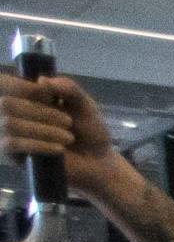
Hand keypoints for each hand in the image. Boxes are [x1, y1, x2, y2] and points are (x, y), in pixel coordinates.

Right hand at [1, 70, 122, 189]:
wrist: (97, 161)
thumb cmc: (88, 129)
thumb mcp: (84, 104)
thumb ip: (68, 88)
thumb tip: (41, 80)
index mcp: (24, 95)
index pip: (3, 83)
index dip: (22, 86)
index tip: (49, 95)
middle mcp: (10, 112)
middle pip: (6, 103)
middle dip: (40, 111)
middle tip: (68, 122)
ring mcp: (8, 133)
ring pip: (9, 124)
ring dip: (43, 129)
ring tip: (69, 137)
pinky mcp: (12, 155)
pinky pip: (11, 144)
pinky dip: (38, 145)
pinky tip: (59, 149)